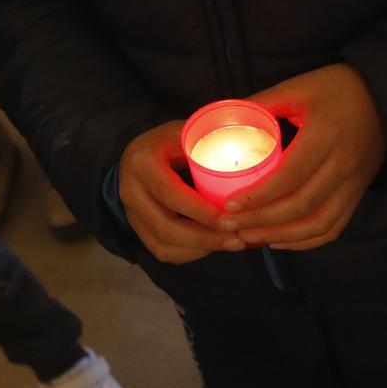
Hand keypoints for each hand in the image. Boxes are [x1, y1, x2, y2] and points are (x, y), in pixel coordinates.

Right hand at [118, 119, 240, 263]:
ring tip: (233, 244)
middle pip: (167, 227)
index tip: (233, 220)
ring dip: (201, 249)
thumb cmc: (170, 141)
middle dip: (206, 239)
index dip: (202, 212)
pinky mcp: (138, 228)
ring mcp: (131, 213)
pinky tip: (214, 246)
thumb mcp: (187, 133)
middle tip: (238, 239)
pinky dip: (191, 254)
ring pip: (164, 245)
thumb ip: (211, 145)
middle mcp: (131, 191)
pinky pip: (164, 251)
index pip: (171, 194)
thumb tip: (256, 160)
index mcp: (142, 164)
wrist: (138, 151)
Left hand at [219, 63, 386, 250]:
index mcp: (326, 135)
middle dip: (263, 221)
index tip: (230, 204)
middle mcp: (344, 165)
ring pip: (320, 223)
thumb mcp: (297, 87)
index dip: (259, 195)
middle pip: (302, 205)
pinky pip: (335, 226)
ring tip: (250, 237)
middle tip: (230, 225)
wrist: (385, 95)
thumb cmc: (336, 87)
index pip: (290, 175)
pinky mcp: (359, 192)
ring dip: (283, 236)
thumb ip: (261, 103)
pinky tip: (279, 240)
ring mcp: (355, 183)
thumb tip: (222, 116)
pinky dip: (307, 240)